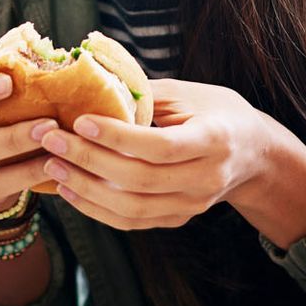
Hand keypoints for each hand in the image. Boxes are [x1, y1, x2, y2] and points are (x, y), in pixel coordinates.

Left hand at [36, 79, 305, 237]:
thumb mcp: (188, 93)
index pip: (160, 147)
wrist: (254, 153)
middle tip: (52, 141)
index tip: (80, 121)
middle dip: (90, 162)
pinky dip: (97, 210)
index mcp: (214, 140)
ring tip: (53, 168)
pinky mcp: (178, 219)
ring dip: (87, 190)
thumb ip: (144, 94)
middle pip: (141, 180)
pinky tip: (70, 191)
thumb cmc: (216, 112)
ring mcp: (193, 205)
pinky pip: (133, 222)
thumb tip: (90, 84)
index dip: (118, 137)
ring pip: (133, 209)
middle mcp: (206, 179)